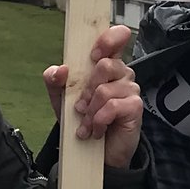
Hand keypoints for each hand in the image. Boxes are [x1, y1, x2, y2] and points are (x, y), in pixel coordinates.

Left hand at [42, 25, 141, 168]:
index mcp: (106, 62)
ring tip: (86, 124)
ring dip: (89, 111)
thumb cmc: (81, 118)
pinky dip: (98, 121)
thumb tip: (60, 70)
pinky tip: (96, 130)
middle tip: (80, 107)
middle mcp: (121, 72)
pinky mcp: (135, 106)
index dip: (107, 40)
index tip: (93, 55)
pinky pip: (112, 107)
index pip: (117, 37)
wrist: (93, 152)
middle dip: (86, 90)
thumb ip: (54, 80)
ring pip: (104, 90)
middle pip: (105, 65)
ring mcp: (130, 88)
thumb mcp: (61, 98)